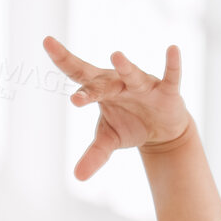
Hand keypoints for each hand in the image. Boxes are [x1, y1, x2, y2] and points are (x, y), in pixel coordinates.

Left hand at [43, 35, 191, 180]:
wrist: (160, 130)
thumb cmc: (128, 126)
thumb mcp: (108, 141)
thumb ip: (94, 155)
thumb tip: (77, 177)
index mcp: (101, 90)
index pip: (78, 74)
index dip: (63, 59)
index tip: (47, 42)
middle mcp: (119, 83)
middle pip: (101, 82)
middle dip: (90, 90)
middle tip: (76, 100)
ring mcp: (143, 85)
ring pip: (132, 75)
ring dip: (125, 67)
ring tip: (116, 56)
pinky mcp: (166, 91)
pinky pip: (170, 76)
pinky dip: (172, 64)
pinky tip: (173, 49)